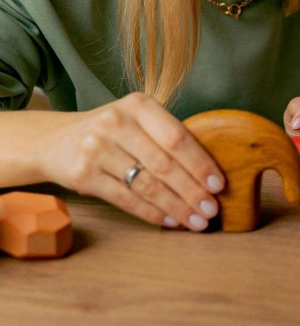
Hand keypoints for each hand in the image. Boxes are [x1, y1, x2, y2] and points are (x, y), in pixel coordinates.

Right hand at [37, 93, 224, 230]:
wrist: (54, 140)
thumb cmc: (111, 131)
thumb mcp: (137, 119)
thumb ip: (166, 135)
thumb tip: (208, 170)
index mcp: (139, 105)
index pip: (177, 136)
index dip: (200, 162)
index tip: (219, 184)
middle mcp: (117, 123)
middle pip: (164, 163)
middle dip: (192, 190)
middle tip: (212, 209)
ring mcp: (97, 149)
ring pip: (147, 185)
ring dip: (176, 206)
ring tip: (196, 220)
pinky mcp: (84, 175)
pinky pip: (126, 199)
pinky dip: (152, 212)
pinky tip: (170, 220)